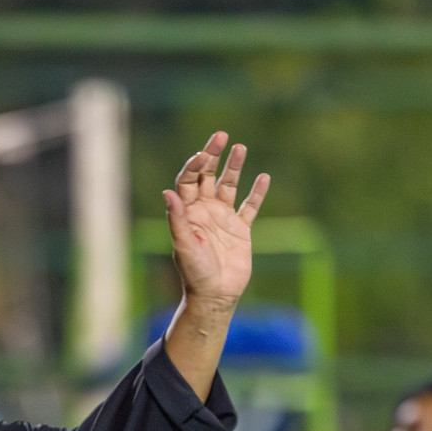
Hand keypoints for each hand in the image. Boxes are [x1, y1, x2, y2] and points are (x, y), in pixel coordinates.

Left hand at [162, 132, 268, 310]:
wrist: (215, 295)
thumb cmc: (195, 273)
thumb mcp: (184, 246)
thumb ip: (177, 219)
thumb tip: (168, 192)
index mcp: (187, 213)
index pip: (188, 181)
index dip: (194, 165)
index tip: (203, 154)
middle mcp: (203, 211)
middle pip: (207, 176)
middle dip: (212, 156)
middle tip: (221, 135)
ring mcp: (222, 219)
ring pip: (228, 186)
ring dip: (233, 167)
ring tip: (240, 147)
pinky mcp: (240, 230)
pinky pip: (249, 207)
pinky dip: (256, 193)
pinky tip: (263, 177)